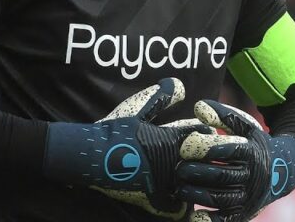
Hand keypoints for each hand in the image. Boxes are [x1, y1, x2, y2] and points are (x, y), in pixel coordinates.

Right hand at [43, 78, 210, 219]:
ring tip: (192, 174)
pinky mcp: (152, 200)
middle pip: (202, 161)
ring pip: (192, 185)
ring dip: (194, 179)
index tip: (204, 131)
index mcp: (170, 140)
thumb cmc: (113, 130)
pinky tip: (181, 200)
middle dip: (204, 155)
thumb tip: (182, 85)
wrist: (90, 155)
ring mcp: (162, 185)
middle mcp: (171, 163)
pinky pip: (175, 208)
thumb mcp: (137, 107)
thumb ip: (160, 96)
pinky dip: (180, 205)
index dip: (205, 132)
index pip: (202, 135)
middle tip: (204, 152)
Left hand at [176, 100, 294, 221]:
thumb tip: (198, 106)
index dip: (207, 148)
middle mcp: (252, 176)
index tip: (185, 145)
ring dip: (198, 195)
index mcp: (252, 152)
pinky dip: (211, 221)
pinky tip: (193, 216)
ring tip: (179, 188)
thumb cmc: (254, 143)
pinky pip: (227, 220)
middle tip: (178, 168)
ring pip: (222, 199)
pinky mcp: (243, 213)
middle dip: (198, 173)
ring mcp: (248, 197)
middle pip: (223, 176)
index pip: (230, 150)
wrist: (282, 170)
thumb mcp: (245, 126)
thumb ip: (222, 115)